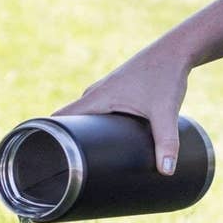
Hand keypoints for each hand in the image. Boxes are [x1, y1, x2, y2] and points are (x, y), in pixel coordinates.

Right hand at [53, 46, 190, 174]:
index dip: (49, 133)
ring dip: (81, 130)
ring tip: (85, 155)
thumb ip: (166, 142)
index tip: (45, 152)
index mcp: (97, 98)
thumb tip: (166, 172)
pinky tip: (103, 135)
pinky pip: (96, 108)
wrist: (177, 50)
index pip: (61, 117)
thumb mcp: (166, 112)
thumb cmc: (167, 76)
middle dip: (66, 138)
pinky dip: (94, 121)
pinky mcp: (115, 89)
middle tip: (70, 164)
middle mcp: (95, 93)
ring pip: (85, 114)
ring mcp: (104, 90)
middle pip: (70, 119)